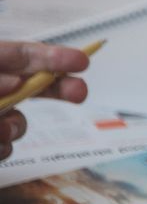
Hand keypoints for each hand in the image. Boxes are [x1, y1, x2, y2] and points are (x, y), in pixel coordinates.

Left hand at [0, 40, 89, 161]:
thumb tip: (16, 83)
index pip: (19, 55)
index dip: (51, 56)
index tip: (81, 62)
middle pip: (31, 85)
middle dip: (57, 89)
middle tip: (80, 94)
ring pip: (18, 122)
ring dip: (14, 128)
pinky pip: (6, 147)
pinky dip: (3, 148)